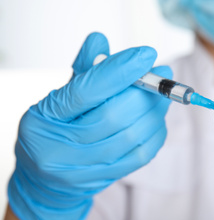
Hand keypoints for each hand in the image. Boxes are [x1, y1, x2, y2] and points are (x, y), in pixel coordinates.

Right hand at [8, 33, 171, 219]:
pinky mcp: (103, 180)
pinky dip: (155, 134)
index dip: (120, 71)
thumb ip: (83, 69)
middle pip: (113, 115)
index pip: (87, 90)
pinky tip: (157, 120)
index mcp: (46, 116)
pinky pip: (140, 156)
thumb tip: (100, 39)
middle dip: (145, 92)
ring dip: (155, 112)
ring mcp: (81, 168)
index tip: (147, 54)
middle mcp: (60, 146)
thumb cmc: (56, 128)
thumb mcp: (60, 96)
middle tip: (163, 74)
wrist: (44, 179)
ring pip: (131, 136)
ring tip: (163, 96)